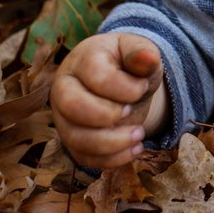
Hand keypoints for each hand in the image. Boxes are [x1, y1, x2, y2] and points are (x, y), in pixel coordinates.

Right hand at [50, 32, 168, 167]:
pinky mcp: (72, 139)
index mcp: (82, 60)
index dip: (123, 87)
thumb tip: (149, 58)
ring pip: (76, 138)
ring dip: (112, 143)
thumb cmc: (128, 65)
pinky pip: (84, 157)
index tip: (141, 87)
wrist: (122, 82)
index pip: (96, 76)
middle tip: (131, 111)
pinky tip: (135, 148)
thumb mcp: (139, 53)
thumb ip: (143, 54)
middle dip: (107, 114)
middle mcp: (64, 88)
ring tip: (139, 135)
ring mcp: (64, 117)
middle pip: (73, 106)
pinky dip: (113, 159)